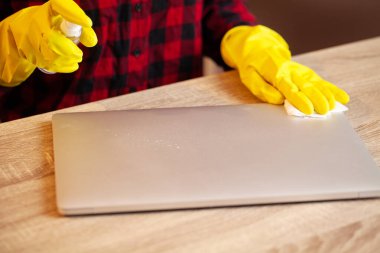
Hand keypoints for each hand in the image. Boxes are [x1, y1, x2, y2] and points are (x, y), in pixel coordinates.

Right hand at [0, 0, 96, 86]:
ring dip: (67, 60)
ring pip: (49, 54)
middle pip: (51, 38)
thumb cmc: (48, 24)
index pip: (59, 4)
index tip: (88, 23)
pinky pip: (46, 62)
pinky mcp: (26, 52)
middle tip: (80, 55)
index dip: (74, 13)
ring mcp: (28, 37)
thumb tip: (92, 42)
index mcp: (47, 9)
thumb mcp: (60, 19)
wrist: (17, 33)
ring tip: (76, 59)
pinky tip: (72, 65)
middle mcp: (35, 20)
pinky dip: (62, 66)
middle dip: (69, 50)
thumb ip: (79, 27)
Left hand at [221, 25, 348, 114]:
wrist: (258, 46)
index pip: (289, 88)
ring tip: (334, 106)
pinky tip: (342, 97)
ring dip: (326, 94)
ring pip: (316, 82)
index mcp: (276, 72)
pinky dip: (331, 88)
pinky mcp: (304, 71)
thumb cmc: (252, 65)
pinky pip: (319, 80)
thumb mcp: (249, 77)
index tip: (308, 109)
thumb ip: (263, 89)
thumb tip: (279, 99)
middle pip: (306, 85)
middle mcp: (291, 70)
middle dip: (317, 98)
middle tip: (325, 111)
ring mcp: (299, 70)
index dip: (299, 99)